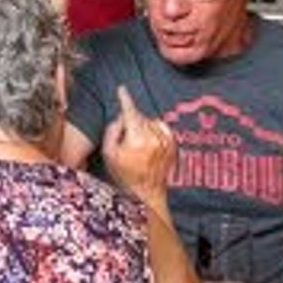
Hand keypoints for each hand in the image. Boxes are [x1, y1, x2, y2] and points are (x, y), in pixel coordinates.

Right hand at [103, 87, 174, 201]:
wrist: (146, 193)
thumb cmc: (125, 175)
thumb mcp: (109, 153)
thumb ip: (113, 131)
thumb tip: (122, 117)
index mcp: (136, 138)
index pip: (130, 112)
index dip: (125, 99)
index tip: (122, 89)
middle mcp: (154, 137)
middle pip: (140, 117)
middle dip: (131, 122)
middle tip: (126, 140)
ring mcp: (166, 141)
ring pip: (150, 122)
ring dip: (143, 127)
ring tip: (138, 146)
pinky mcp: (173, 145)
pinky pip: (161, 128)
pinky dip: (154, 131)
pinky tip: (149, 144)